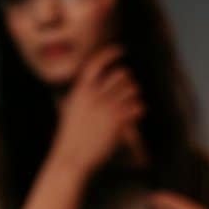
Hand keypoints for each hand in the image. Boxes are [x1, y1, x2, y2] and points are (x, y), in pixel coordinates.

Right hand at [49, 45, 144, 174]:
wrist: (71, 158)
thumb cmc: (70, 137)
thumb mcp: (71, 109)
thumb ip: (83, 95)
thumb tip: (94, 84)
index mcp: (80, 90)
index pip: (97, 63)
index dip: (110, 53)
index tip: (121, 51)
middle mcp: (94, 95)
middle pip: (121, 75)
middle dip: (126, 81)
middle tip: (126, 90)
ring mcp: (107, 107)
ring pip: (132, 89)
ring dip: (134, 95)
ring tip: (130, 104)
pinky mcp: (118, 121)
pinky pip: (137, 106)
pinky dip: (139, 109)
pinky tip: (135, 114)